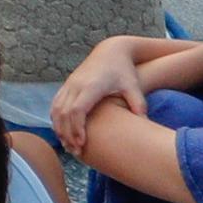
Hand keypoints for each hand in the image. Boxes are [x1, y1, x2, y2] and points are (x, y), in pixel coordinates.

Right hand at [47, 43, 137, 159]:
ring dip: (59, 128)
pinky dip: (57, 120)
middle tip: (76, 152)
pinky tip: (63, 132)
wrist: (112, 50)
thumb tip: (146, 125)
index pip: (77, 110)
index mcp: (92, 85)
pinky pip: (56, 104)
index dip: (77, 128)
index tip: (82, 144)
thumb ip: (138, 105)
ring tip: (68, 146)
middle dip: (67, 134)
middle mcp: (77, 84)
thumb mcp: (133, 86)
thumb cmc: (124, 70)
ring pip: (56, 109)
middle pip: (64, 113)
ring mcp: (70, 83)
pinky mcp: (67, 84)